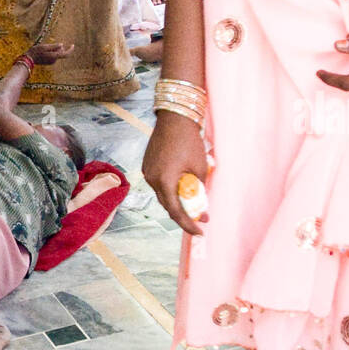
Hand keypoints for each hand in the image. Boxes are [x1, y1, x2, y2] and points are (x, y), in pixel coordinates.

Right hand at [27, 42, 74, 66]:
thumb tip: (62, 45)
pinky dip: (51, 52)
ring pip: (57, 53)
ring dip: (53, 49)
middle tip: (48, 45)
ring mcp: (52, 62)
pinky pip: (53, 55)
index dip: (70, 49)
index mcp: (54, 56)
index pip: (65, 54)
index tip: (73, 45)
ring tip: (44, 49)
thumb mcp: (45, 46)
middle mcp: (54, 60)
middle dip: (57, 47)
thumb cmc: (36, 51)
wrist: (29, 59)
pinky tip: (44, 52)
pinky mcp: (49, 62)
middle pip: (60, 51)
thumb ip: (54, 46)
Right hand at [142, 110, 209, 235]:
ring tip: (193, 200)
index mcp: (165, 181)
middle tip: (200, 218)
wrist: (174, 118)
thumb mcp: (200, 168)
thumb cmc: (189, 141)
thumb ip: (198, 188)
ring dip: (177, 200)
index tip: (200, 231)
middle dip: (184, 214)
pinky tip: (182, 185)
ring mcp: (147, 172)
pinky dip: (170, 188)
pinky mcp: (147, 165)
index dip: (188, 224)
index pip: (176, 211)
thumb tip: (201, 203)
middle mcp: (152, 179)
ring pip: (163, 194)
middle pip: (167, 205)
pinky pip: (159, 183)